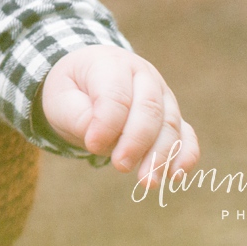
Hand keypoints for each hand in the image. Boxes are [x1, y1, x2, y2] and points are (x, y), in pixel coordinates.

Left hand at [40, 45, 198, 185]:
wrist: (85, 80)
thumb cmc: (71, 90)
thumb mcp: (60, 98)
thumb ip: (77, 116)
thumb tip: (100, 139)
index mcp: (111, 63)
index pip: (116, 94)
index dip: (107, 122)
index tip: (92, 145)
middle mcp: (143, 75)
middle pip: (150, 108)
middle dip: (137, 141)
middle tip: (121, 166)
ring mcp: (162, 94)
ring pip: (170, 123)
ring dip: (162, 155)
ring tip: (148, 182)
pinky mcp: (172, 114)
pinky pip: (186, 133)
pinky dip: (185, 154)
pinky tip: (176, 175)